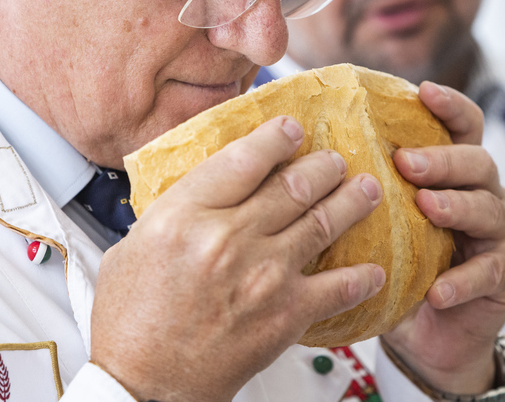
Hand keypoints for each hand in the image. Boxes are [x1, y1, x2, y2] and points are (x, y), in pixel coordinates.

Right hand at [89, 117, 386, 401]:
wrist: (144, 386)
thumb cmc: (131, 323)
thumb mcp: (132, 247)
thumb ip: (172, 213)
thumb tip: (202, 191)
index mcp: (184, 215)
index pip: (244, 159)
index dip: (276, 138)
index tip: (292, 129)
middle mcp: (228, 238)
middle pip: (293, 185)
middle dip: (324, 166)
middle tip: (336, 160)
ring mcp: (263, 276)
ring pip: (322, 222)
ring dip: (351, 201)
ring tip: (366, 190)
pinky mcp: (285, 315)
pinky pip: (338, 287)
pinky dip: (361, 277)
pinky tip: (374, 270)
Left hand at [382, 81, 504, 393]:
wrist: (427, 333)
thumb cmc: (400, 265)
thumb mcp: (380, 223)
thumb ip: (362, 190)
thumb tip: (304, 156)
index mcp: (455, 173)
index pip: (463, 127)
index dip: (450, 106)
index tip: (425, 91)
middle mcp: (485, 194)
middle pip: (478, 162)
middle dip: (442, 159)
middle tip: (406, 162)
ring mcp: (502, 233)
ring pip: (488, 209)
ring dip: (455, 206)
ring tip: (426, 207)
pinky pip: (490, 272)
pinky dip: (462, 280)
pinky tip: (438, 290)